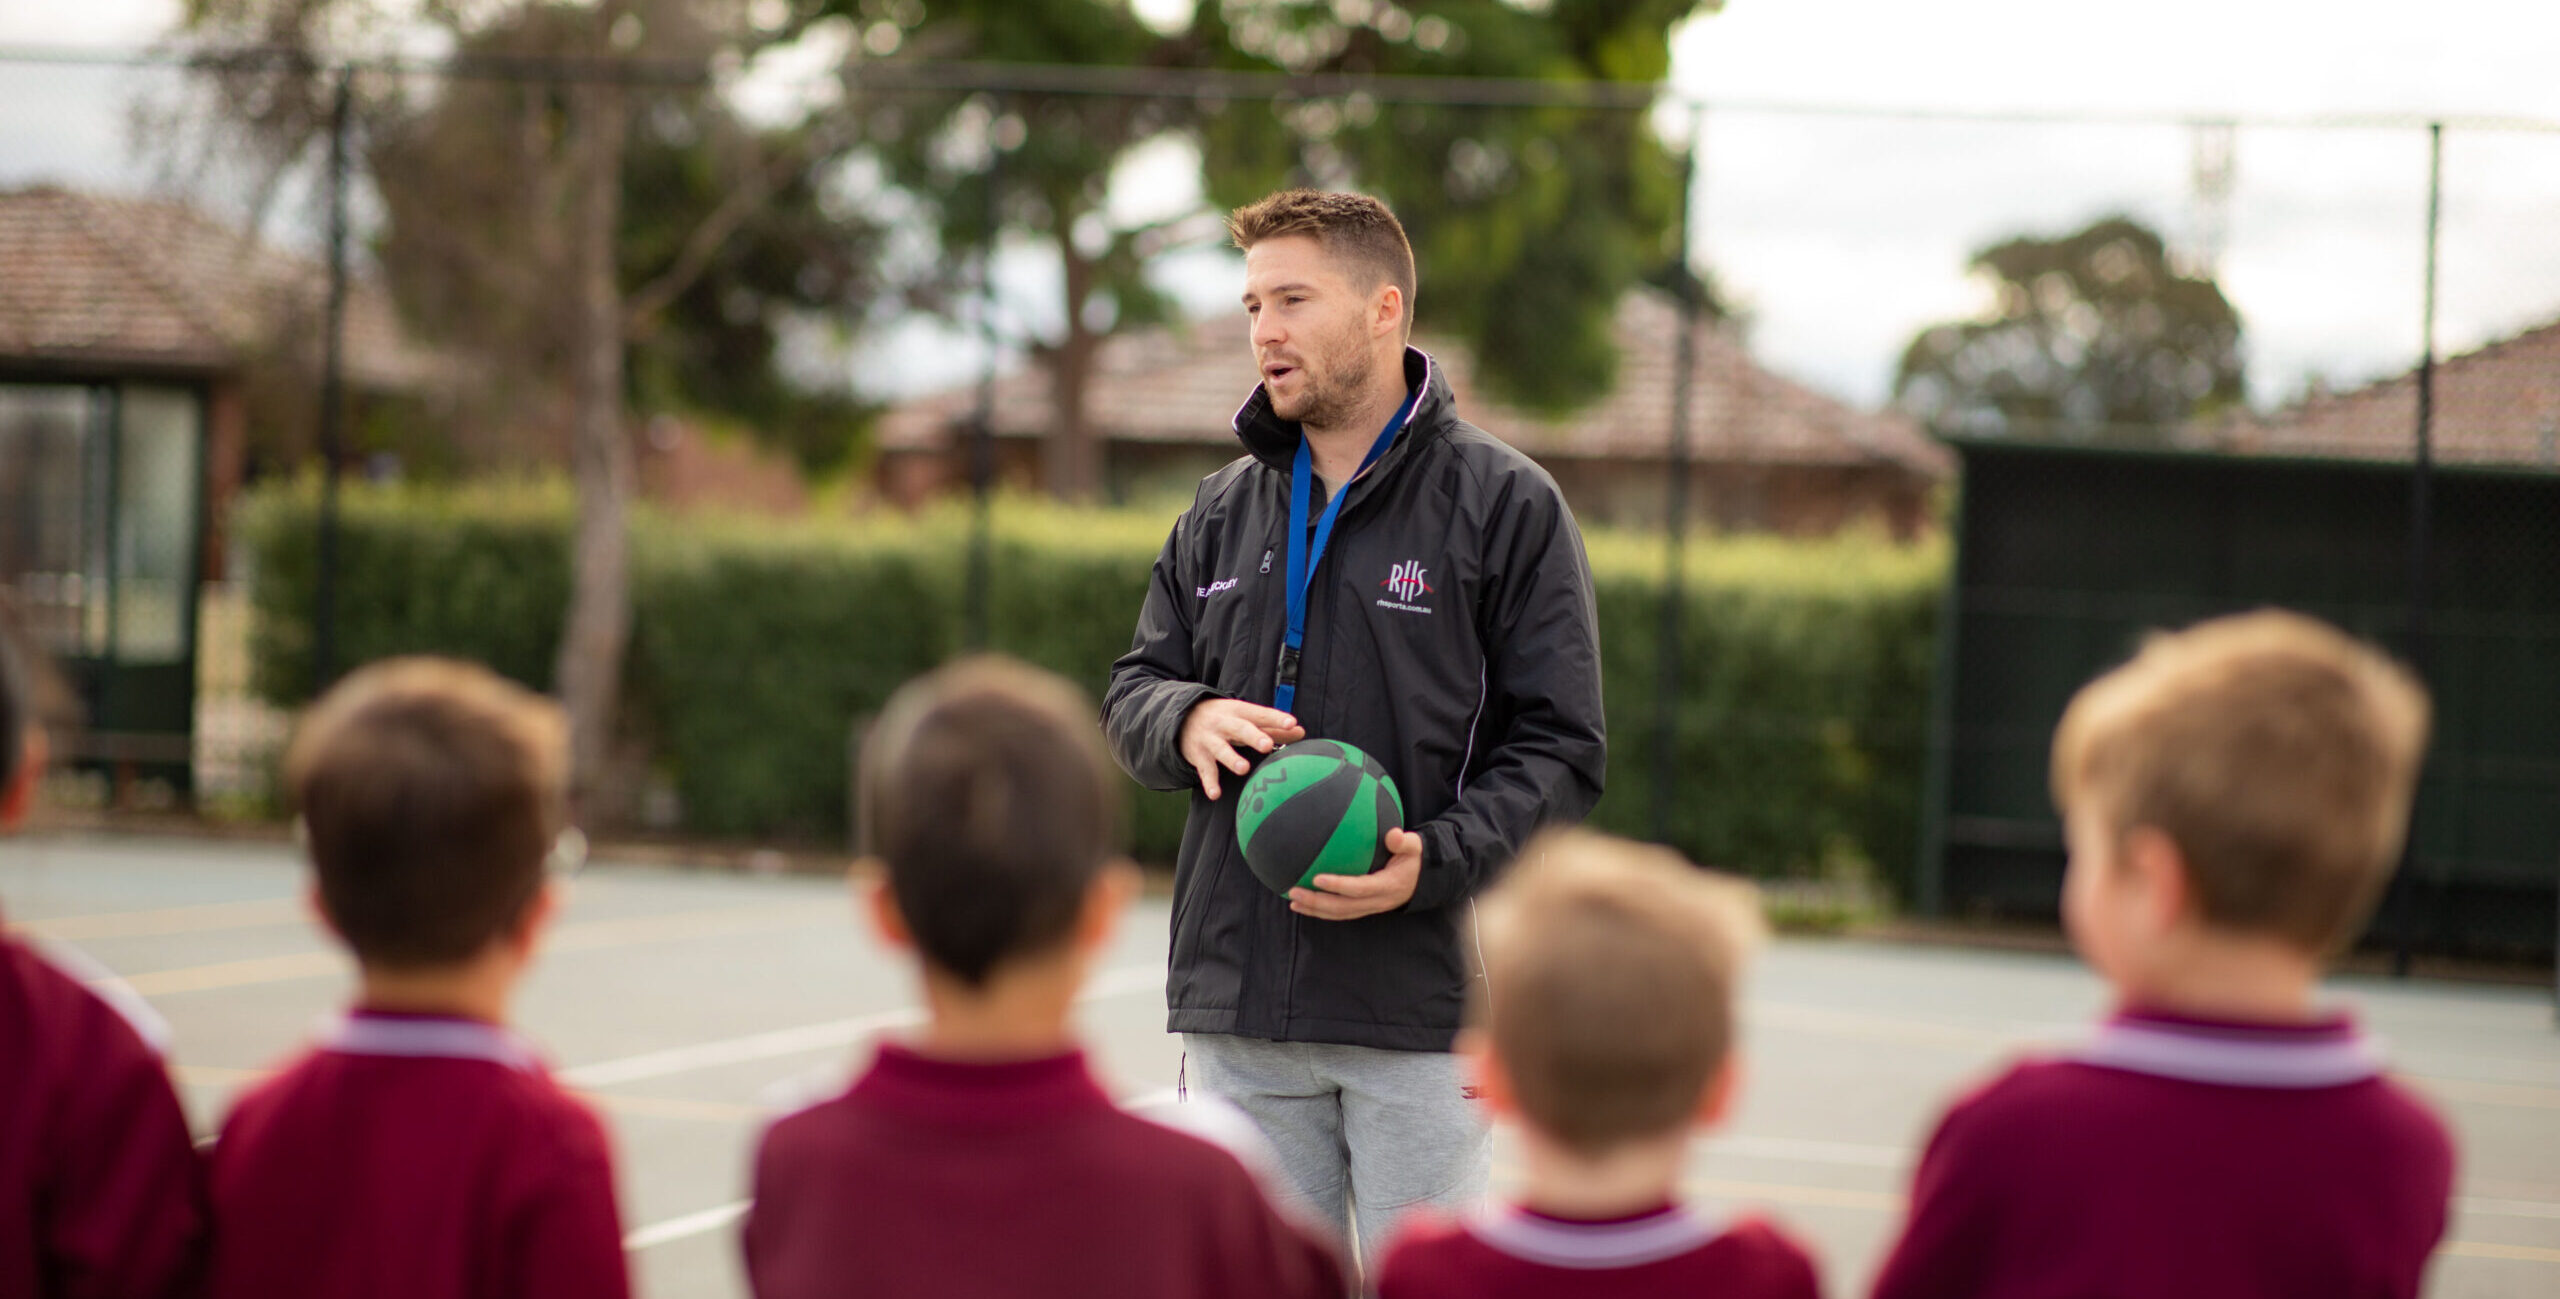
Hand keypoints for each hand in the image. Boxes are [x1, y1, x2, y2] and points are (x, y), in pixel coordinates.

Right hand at [1178, 698, 1305, 799]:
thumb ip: (1273, 727)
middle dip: (1253, 736)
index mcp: (1240, 712)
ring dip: (1232, 759)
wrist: (1183, 717)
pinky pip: (1205, 770)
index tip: (1292, 723)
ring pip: (1221, 749)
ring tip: (1243, 769)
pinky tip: (1215, 794)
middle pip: (1240, 729)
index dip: (1276, 719)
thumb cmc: (1225, 719)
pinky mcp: (1199, 756)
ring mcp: (1210, 739)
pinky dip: (1209, 782)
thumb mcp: (1246, 718)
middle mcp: (1224, 724)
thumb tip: (1301, 732)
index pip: (1261, 714)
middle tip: (1266, 744)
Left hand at [1290, 828, 1422, 919]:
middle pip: (1343, 907)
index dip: (1338, 886)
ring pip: (1339, 913)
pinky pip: (1340, 913)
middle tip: (1294, 891)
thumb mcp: (1415, 848)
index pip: (1360, 888)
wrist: (1422, 881)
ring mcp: (1370, 908)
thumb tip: (1393, 833)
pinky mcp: (1364, 908)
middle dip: (1317, 901)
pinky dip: (1321, 911)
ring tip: (1293, 902)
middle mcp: (1377, 901)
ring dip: (1315, 909)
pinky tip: (1303, 903)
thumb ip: (1405, 841)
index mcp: (1387, 886)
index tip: (1317, 877)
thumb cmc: (1414, 859)